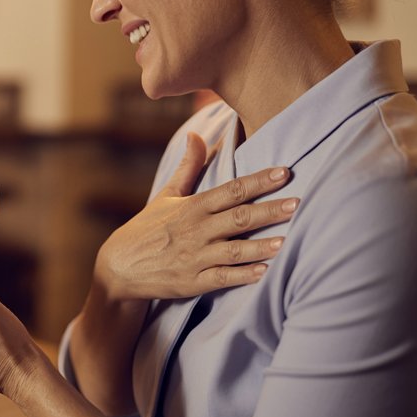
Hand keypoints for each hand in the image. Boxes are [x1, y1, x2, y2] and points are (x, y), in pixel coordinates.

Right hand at [96, 133, 297, 301]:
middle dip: (269, 210)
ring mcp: (194, 257)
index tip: (284, 171)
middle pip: (238, 217)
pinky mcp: (192, 282)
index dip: (258, 181)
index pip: (230, 190)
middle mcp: (195, 230)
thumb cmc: (147, 228)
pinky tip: (264, 272)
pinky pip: (223, 278)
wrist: (118, 266)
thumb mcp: (166, 195)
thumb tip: (197, 134)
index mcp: (192, 207)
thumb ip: (189, 166)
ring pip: (234, 249)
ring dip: (260, 245)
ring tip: (287, 240)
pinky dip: (244, 275)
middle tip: (298, 202)